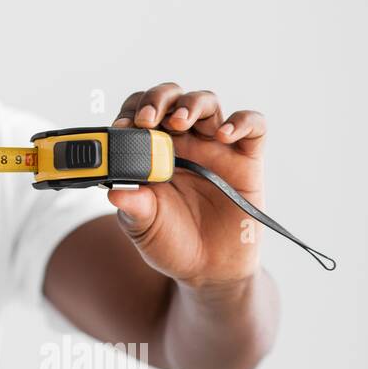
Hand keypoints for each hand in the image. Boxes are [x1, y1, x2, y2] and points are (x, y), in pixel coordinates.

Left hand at [107, 83, 264, 286]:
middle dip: (158, 99)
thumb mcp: (142, 226)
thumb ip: (131, 206)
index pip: (139, 112)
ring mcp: (215, 148)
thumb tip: (114, 191)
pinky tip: (223, 136)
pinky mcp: (247, 160)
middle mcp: (183, 142)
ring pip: (207, 103)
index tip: (121, 128)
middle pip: (171, 98)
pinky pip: (253, 126)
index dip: (129, 113)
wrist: (206, 271)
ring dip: (191, 104)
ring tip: (178, 121)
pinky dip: (241, 122)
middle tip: (147, 119)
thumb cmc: (170, 241)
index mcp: (151, 150)